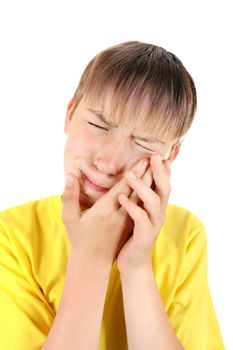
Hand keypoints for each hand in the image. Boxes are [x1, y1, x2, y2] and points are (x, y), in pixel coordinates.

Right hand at [61, 158, 148, 271]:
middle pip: (136, 191)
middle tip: (156, 159)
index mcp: (104, 210)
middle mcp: (119, 215)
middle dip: (146, 174)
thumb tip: (70, 175)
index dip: (134, 173)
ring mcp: (126, 222)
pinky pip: (141, 208)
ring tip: (158, 170)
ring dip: (150, 185)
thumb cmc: (78, 238)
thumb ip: (70, 195)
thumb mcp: (69, 217)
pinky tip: (152, 187)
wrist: (92, 262)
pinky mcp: (129, 226)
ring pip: (141, 200)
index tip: (144, 160)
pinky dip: (147, 196)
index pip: (123, 187)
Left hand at [116, 155, 170, 274]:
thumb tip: (136, 179)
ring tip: (129, 175)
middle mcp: (158, 214)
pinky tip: (121, 198)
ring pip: (154, 202)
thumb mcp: (139, 214)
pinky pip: (140, 219)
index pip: (163, 184)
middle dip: (159, 172)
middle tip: (153, 156)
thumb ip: (140, 198)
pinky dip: (132, 207)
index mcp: (156, 207)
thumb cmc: (132, 235)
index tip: (158, 154)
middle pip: (164, 189)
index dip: (163, 170)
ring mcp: (153, 225)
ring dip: (142, 187)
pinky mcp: (144, 236)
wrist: (132, 263)